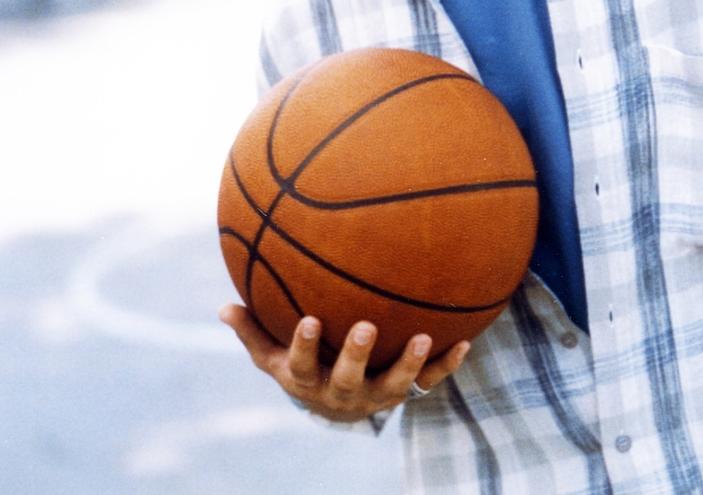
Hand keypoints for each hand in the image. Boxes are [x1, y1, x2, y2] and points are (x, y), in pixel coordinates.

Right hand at [219, 304, 469, 422]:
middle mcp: (343, 392)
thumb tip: (222, 307)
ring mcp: (376, 395)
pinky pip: (429, 382)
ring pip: (394, 385)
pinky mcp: (404, 393)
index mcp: (309, 380)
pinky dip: (446, 365)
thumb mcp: (272, 357)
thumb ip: (252, 332)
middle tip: (365, 325)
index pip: (302, 364)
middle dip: (356, 353)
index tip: (309, 318)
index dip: (305, 344)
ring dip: (409, 362)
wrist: (336, 409)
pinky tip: (464, 342)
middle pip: (348, 377)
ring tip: (425, 336)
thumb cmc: (302, 368)